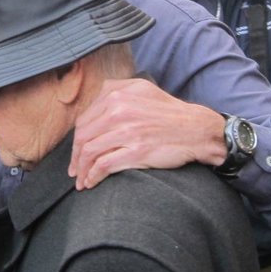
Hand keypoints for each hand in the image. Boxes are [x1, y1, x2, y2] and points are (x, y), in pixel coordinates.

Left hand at [69, 78, 227, 188]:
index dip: (76, 140)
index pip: (84, 120)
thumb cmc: (169, 112)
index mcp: (117, 94)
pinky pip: (103, 166)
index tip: (77, 152)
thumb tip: (93, 102)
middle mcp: (119, 110)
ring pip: (90, 152)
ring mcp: (127, 131)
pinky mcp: (135, 152)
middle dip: (75, 157)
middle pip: (83, 137)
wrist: (196, 130)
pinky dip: (93, 176)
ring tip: (81, 180)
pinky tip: (92, 182)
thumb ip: (115, 89)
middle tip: (74, 170)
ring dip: (81, 170)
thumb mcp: (142, 89)